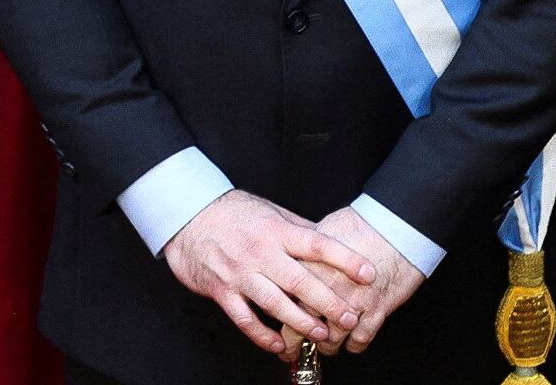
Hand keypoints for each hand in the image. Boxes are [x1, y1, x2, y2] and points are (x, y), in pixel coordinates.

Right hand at [160, 190, 376, 356]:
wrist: (187, 214)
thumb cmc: (232, 212)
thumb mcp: (268, 210)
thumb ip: (297, 228)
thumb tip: (329, 239)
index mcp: (275, 230)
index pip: (317, 244)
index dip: (344, 259)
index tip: (368, 273)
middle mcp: (260, 252)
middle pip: (301, 281)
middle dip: (329, 302)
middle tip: (351, 317)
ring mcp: (240, 273)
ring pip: (276, 304)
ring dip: (302, 322)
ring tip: (323, 334)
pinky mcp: (223, 291)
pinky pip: (245, 319)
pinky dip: (263, 336)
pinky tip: (279, 345)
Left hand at [278, 206, 424, 356]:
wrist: (395, 226)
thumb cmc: (359, 225)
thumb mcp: (321, 233)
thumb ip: (302, 255)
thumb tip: (286, 263)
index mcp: (307, 265)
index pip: (283, 300)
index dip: (277, 319)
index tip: (274, 327)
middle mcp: (326, 286)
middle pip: (303, 325)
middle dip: (295, 343)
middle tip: (291, 351)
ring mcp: (351, 300)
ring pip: (331, 338)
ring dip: (327, 345)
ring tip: (324, 345)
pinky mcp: (375, 309)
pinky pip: (359, 339)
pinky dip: (354, 345)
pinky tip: (350, 342)